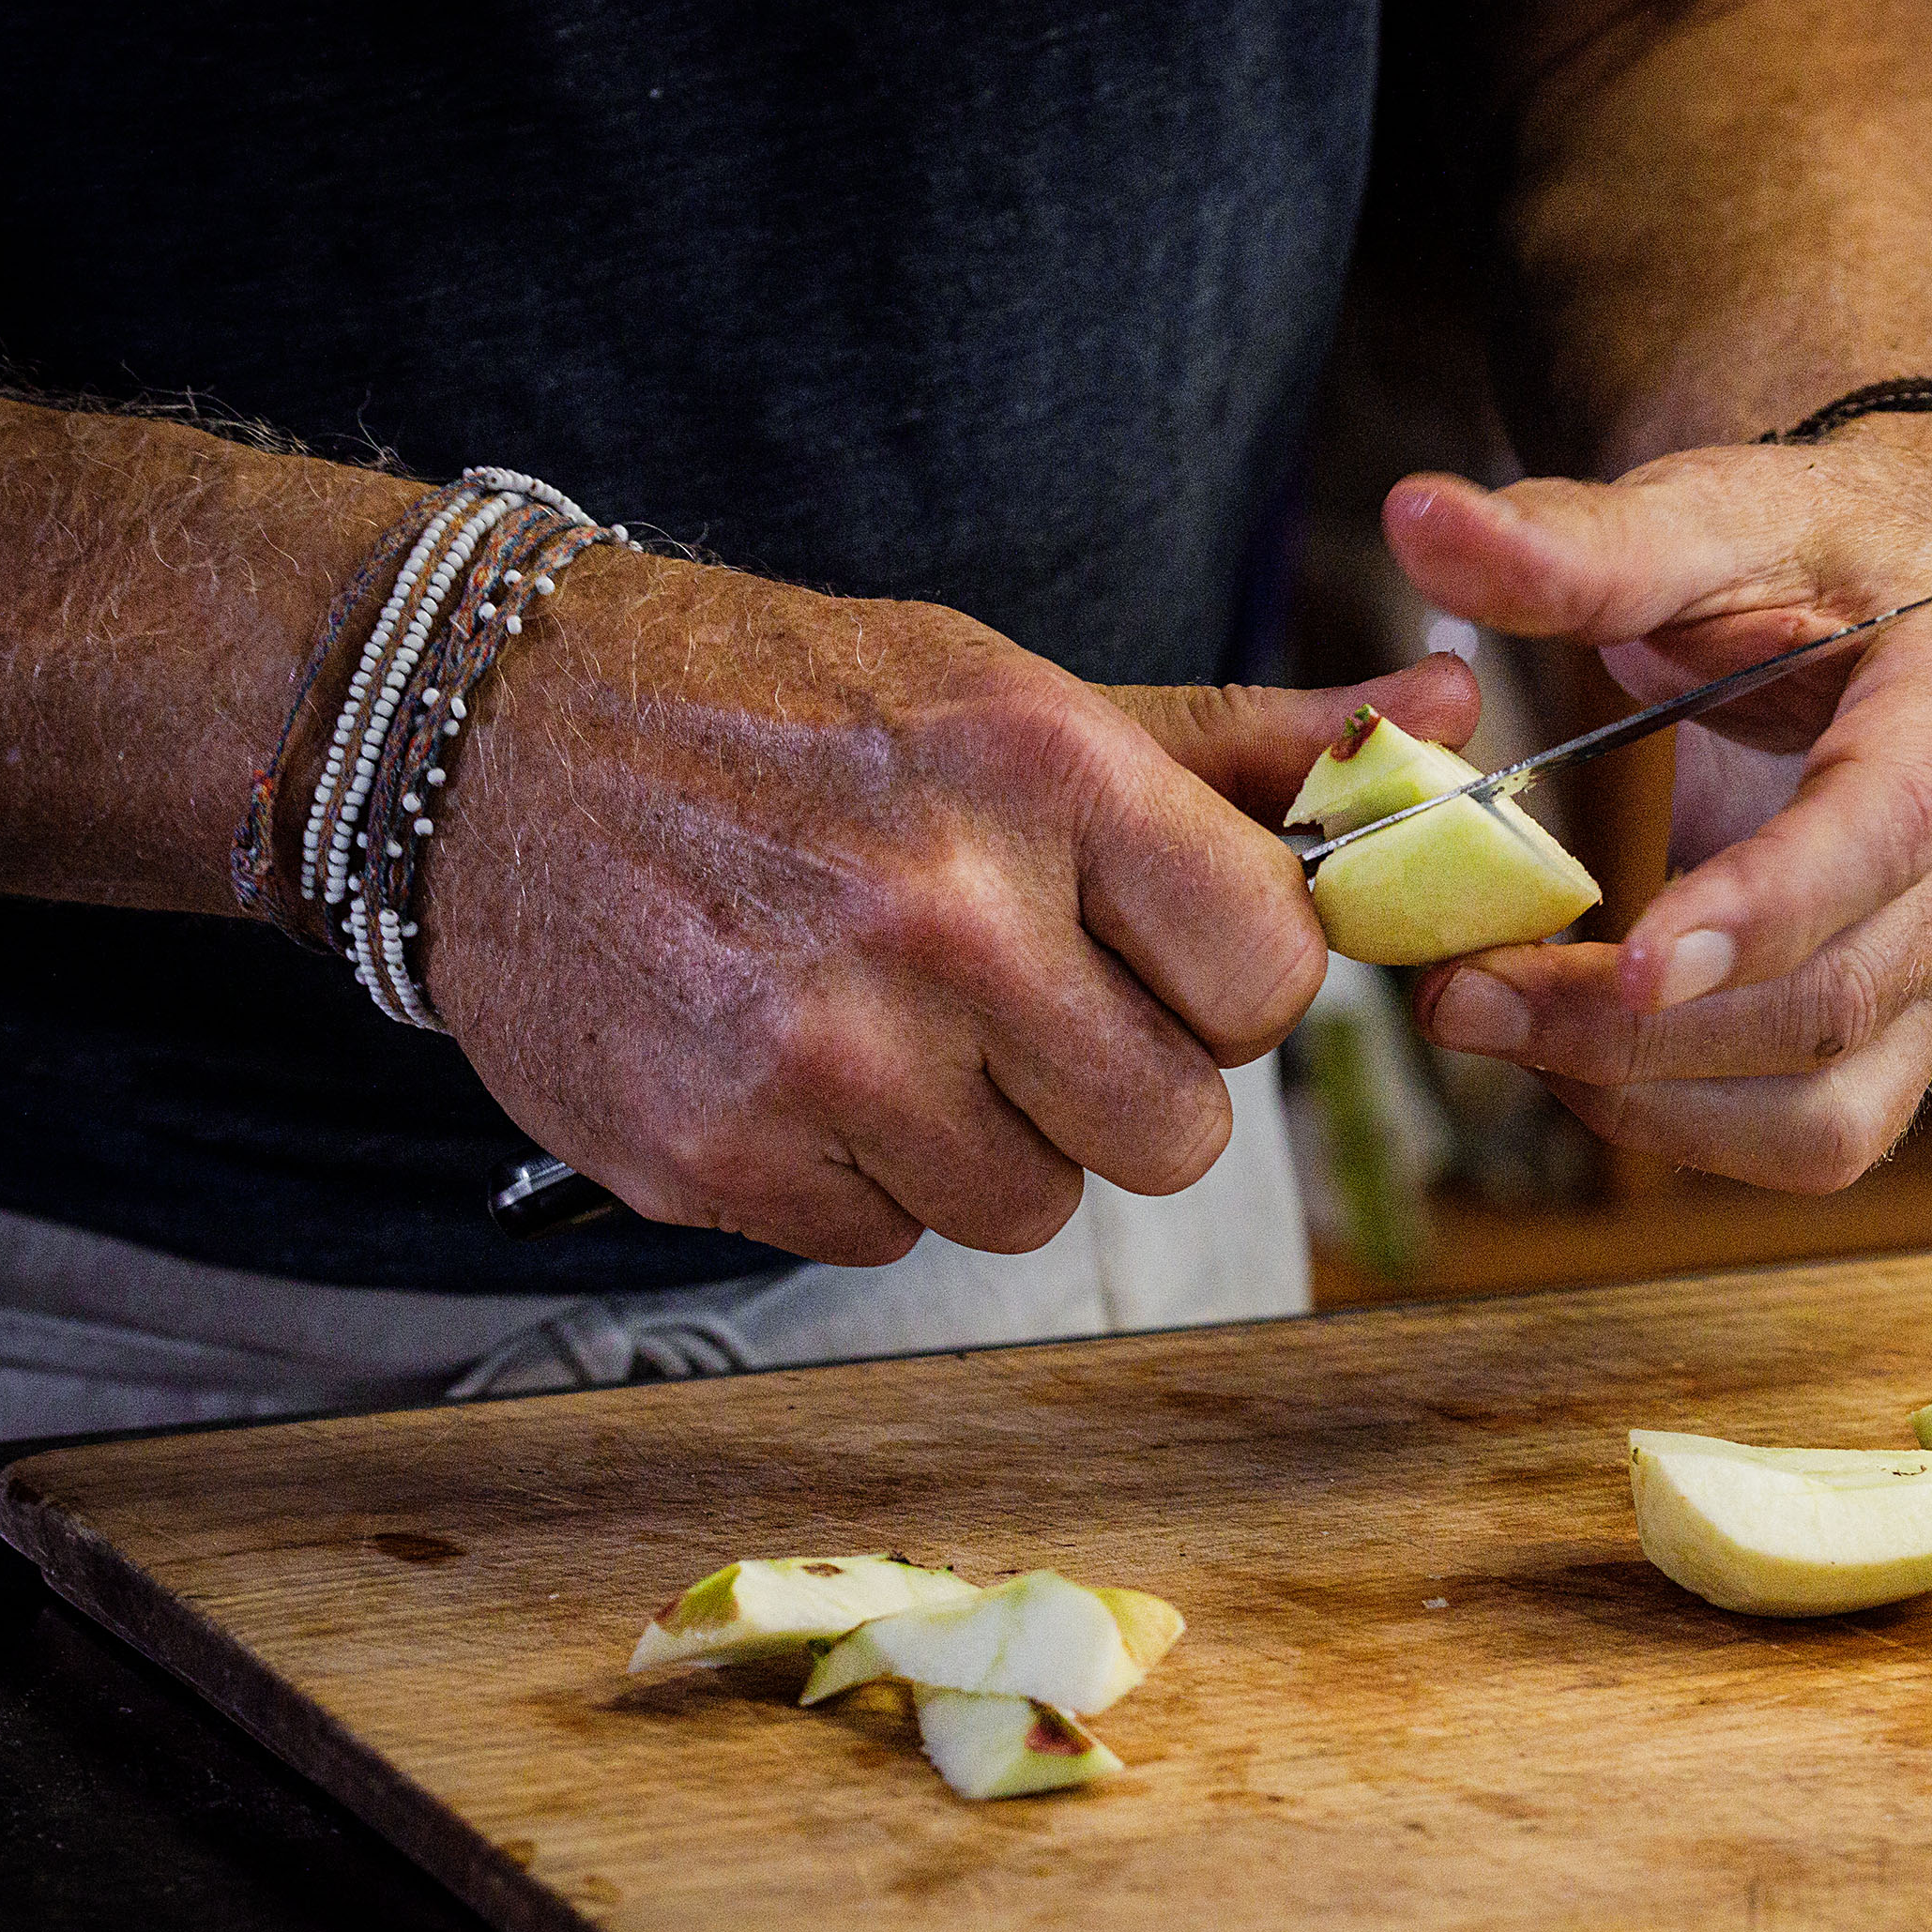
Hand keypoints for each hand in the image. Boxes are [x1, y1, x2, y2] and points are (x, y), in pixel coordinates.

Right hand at [423, 550, 1479, 1263]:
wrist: (480, 738)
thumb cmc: (782, 710)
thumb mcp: (1010, 691)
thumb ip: (1242, 746)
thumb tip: (1451, 719)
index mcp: (1038, 774)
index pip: (1274, 974)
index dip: (1235, 984)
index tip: (1169, 953)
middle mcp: (939, 916)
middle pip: (1176, 1131)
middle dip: (1125, 1082)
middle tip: (1028, 1001)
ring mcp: (820, 1051)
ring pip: (1036, 1204)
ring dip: (993, 1139)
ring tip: (895, 1021)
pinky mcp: (718, 1155)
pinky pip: (893, 1240)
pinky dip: (862, 1176)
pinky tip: (793, 1058)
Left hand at [1381, 419, 1931, 1189]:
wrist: (1897, 619)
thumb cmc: (1805, 564)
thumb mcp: (1704, 519)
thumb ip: (1570, 541)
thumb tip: (1419, 521)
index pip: (1883, 829)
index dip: (1761, 906)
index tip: (1625, 958)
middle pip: (1832, 996)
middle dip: (1633, 1025)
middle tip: (1459, 994)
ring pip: (1824, 1112)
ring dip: (1644, 1100)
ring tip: (1496, 1028)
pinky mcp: (1917, 1039)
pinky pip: (1814, 1141)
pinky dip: (1679, 1128)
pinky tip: (1573, 1060)